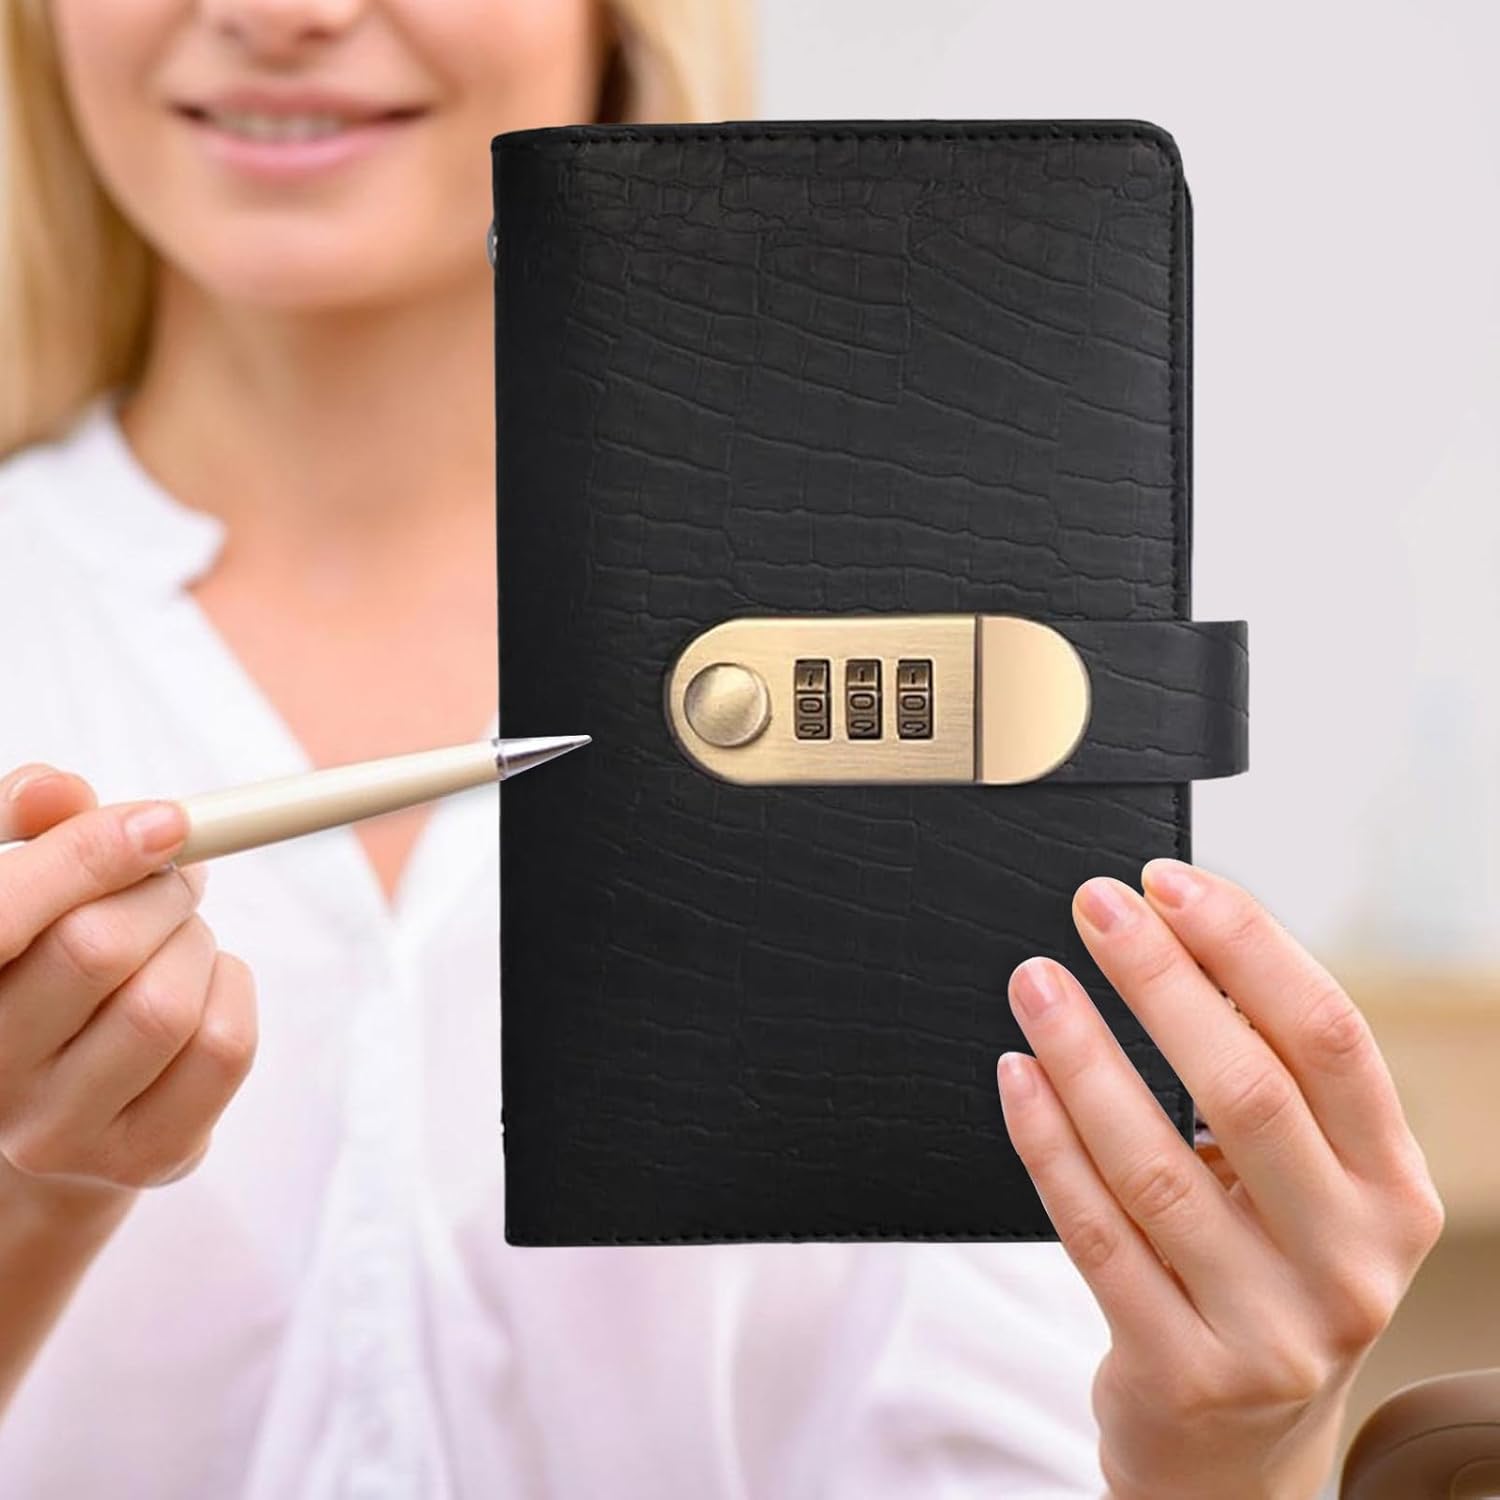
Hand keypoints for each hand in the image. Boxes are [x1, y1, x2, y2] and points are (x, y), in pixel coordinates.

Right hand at [0, 762, 257, 1213]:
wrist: (53, 1107)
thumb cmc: (37, 968)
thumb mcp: (19, 893)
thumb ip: (30, 828)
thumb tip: (56, 788)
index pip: (2, 915)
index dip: (88, 853)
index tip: (168, 821)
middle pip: (97, 949)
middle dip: (161, 890)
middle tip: (177, 876)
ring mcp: (61, 1131)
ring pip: (168, 1004)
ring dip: (197, 942)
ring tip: (180, 937)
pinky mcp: (145, 1157)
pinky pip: (224, 1047)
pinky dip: (234, 990)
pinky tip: (204, 986)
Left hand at [994, 860, 1443, 1499]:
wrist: (1238, 1453)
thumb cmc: (1261, 1274)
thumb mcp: (1300, 1189)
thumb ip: (1265, 1081)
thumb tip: (1182, 939)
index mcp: (1393, 1190)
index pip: (1329, 1039)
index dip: (1248, 946)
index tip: (1169, 882)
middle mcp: (1351, 1262)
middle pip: (1248, 1088)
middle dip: (1161, 982)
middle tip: (1093, 908)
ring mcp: (1271, 1329)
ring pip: (1157, 1163)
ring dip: (1084, 1054)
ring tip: (1034, 981)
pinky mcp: (1183, 1372)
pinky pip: (1097, 1236)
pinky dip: (1047, 1144)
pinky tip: (1015, 1075)